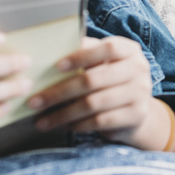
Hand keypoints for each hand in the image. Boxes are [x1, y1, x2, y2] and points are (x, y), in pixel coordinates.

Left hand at [27, 36, 165, 147]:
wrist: (136, 111)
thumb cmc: (110, 82)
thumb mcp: (103, 64)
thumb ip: (85, 57)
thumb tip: (49, 53)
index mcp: (129, 50)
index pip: (107, 48)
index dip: (82, 56)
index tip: (56, 67)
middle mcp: (139, 68)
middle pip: (93, 79)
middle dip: (59, 92)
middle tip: (34, 102)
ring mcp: (140, 92)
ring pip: (93, 103)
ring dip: (62, 113)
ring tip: (42, 120)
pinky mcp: (137, 114)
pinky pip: (100, 121)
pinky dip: (77, 125)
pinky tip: (63, 126)